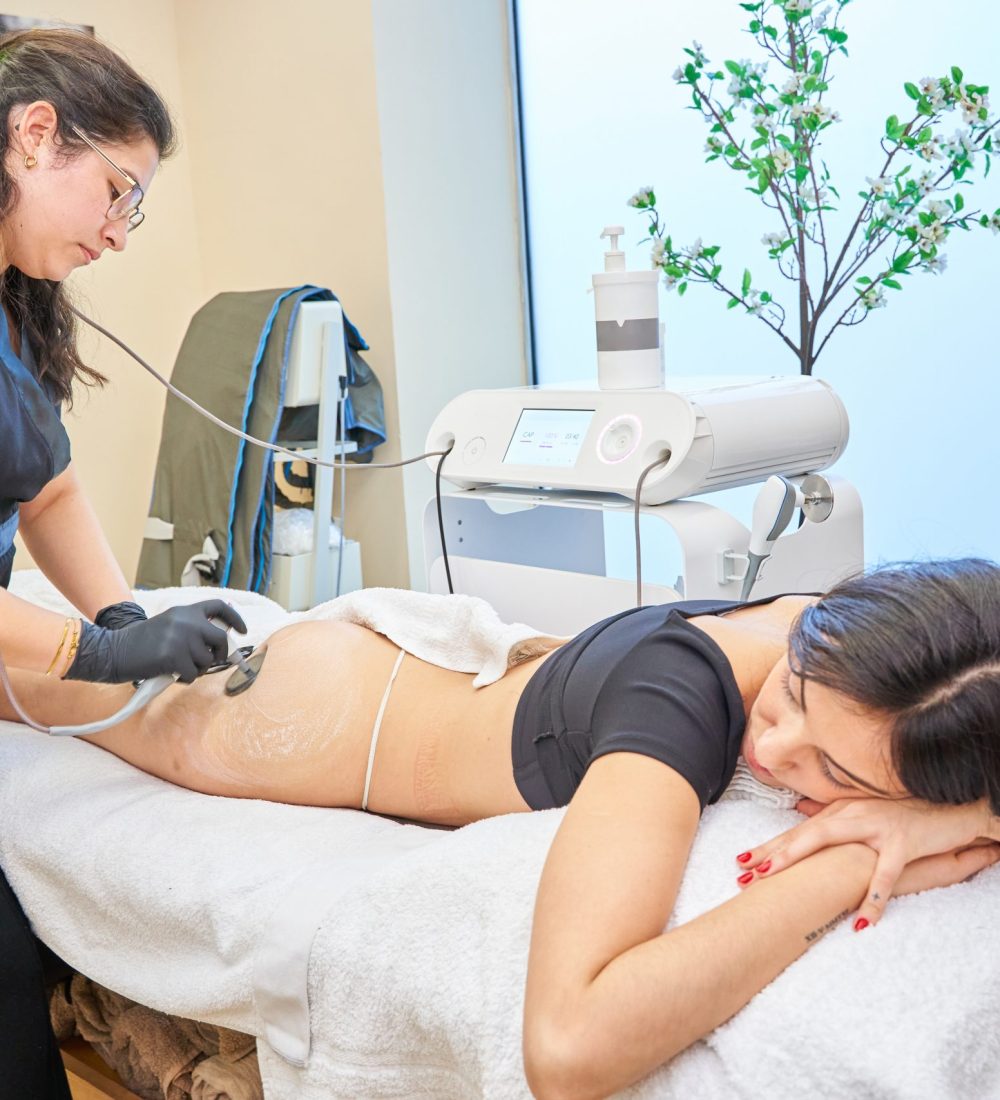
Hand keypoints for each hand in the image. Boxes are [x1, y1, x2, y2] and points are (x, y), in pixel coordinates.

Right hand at [66, 600, 246, 683]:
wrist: (114, 650)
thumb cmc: (141, 643)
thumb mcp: (169, 625)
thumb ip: (191, 628)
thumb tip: (221, 644)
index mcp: (185, 611)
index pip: (219, 607)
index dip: (235, 618)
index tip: (242, 630)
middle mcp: (186, 621)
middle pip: (221, 639)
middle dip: (221, 654)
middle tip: (213, 661)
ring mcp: (181, 638)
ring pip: (207, 661)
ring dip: (197, 668)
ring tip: (178, 666)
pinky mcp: (174, 656)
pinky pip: (193, 674)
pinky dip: (184, 678)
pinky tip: (170, 673)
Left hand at [734, 796, 993, 926]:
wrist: (951, 805)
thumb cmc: (904, 813)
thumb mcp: (863, 811)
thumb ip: (832, 813)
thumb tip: (801, 811)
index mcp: (841, 811)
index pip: (799, 831)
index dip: (770, 846)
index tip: (740, 862)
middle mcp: (852, 814)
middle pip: (804, 833)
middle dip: (772, 852)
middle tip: (744, 871)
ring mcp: (876, 826)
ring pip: (831, 840)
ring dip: (800, 858)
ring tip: (775, 878)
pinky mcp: (903, 842)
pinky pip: (885, 874)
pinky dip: (873, 897)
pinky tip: (861, 922)